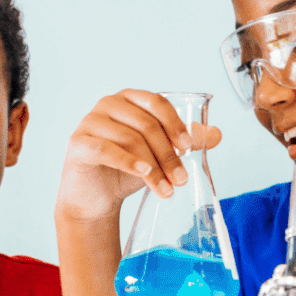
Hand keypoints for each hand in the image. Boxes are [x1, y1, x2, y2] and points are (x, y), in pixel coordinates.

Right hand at [56, 90, 221, 222]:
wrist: (96, 197)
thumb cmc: (127, 169)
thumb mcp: (159, 154)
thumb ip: (185, 141)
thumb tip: (217, 134)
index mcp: (129, 99)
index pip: (157, 102)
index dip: (175, 123)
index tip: (188, 147)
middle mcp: (108, 104)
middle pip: (146, 124)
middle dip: (168, 154)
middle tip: (181, 179)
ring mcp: (90, 122)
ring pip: (130, 139)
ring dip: (154, 168)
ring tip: (167, 189)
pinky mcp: (78, 143)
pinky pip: (106, 150)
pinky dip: (129, 162)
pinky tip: (144, 175)